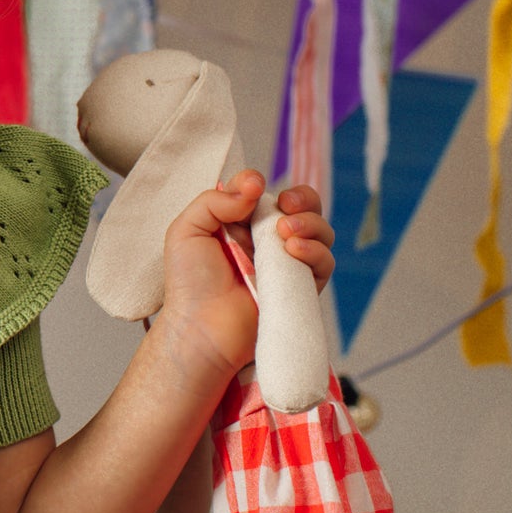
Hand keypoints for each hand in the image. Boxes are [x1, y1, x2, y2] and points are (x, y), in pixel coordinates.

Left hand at [159, 171, 336, 382]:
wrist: (201, 328)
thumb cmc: (189, 284)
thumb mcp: (187, 231)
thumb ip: (215, 200)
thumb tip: (254, 184)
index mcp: (239, 224)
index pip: (263, 193)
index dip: (263, 187)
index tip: (254, 188)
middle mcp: (266, 240)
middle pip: (302, 207)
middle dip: (303, 199)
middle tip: (287, 206)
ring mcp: (286, 263)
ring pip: (319, 231)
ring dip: (310, 223)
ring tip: (286, 232)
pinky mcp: (301, 287)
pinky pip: (324, 263)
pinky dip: (316, 251)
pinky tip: (295, 251)